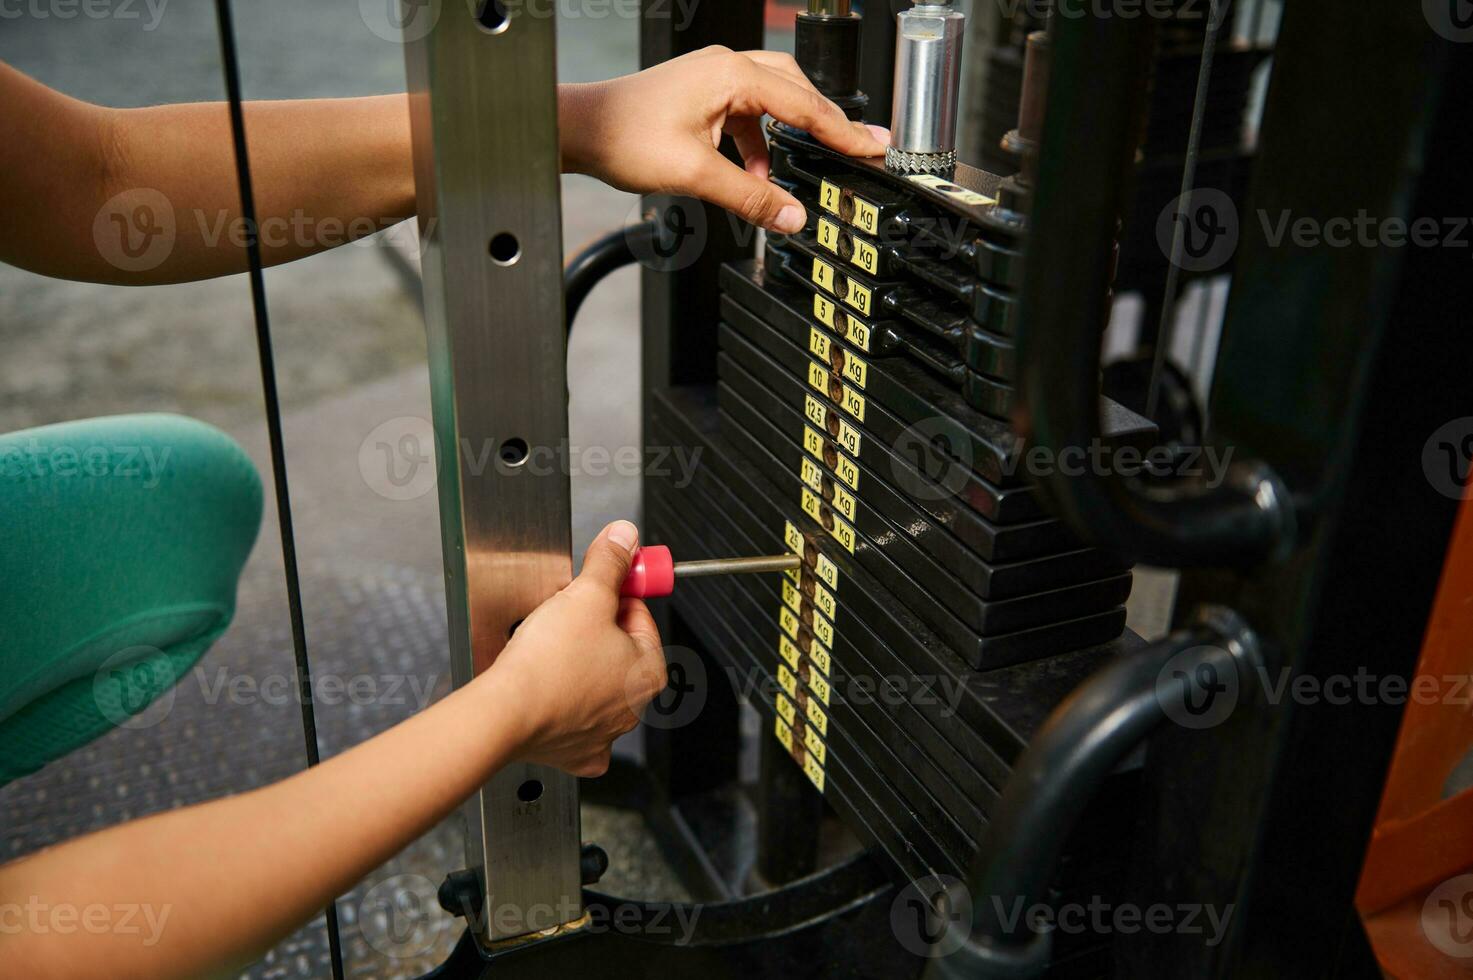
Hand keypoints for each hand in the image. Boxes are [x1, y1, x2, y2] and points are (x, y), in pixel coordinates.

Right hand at [486, 520, 666, 776]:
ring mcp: (601, 733)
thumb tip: (625, 538)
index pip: (639, 615)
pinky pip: (569, 718)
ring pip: (592, 682)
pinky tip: (543, 686)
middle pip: (617, 649)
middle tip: (565, 615)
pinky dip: (557, 702)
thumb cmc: (549, 662)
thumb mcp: (586, 594)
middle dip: (592, 628)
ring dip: (575, 661)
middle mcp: (631, 708)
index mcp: (648, 672)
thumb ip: (610, 563)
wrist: (505, 713)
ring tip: (548, 647)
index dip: (614, 593)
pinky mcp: (571, 751)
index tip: (596, 585)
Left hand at [560, 47, 888, 233]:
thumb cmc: (623, 136)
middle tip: (859, 148)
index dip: (842, 131)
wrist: (580, 130)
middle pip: (796, 89)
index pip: (804, 103)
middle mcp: (725, 66)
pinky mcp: (702, 93)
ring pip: (772, 99)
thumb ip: (750, 198)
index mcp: (730, 74)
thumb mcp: (696, 174)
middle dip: (826, 122)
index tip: (873, 147)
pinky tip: (757, 170)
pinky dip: (759, 140)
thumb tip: (791, 217)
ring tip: (804, 167)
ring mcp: (713, 77)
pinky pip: (747, 112)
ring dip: (789, 134)